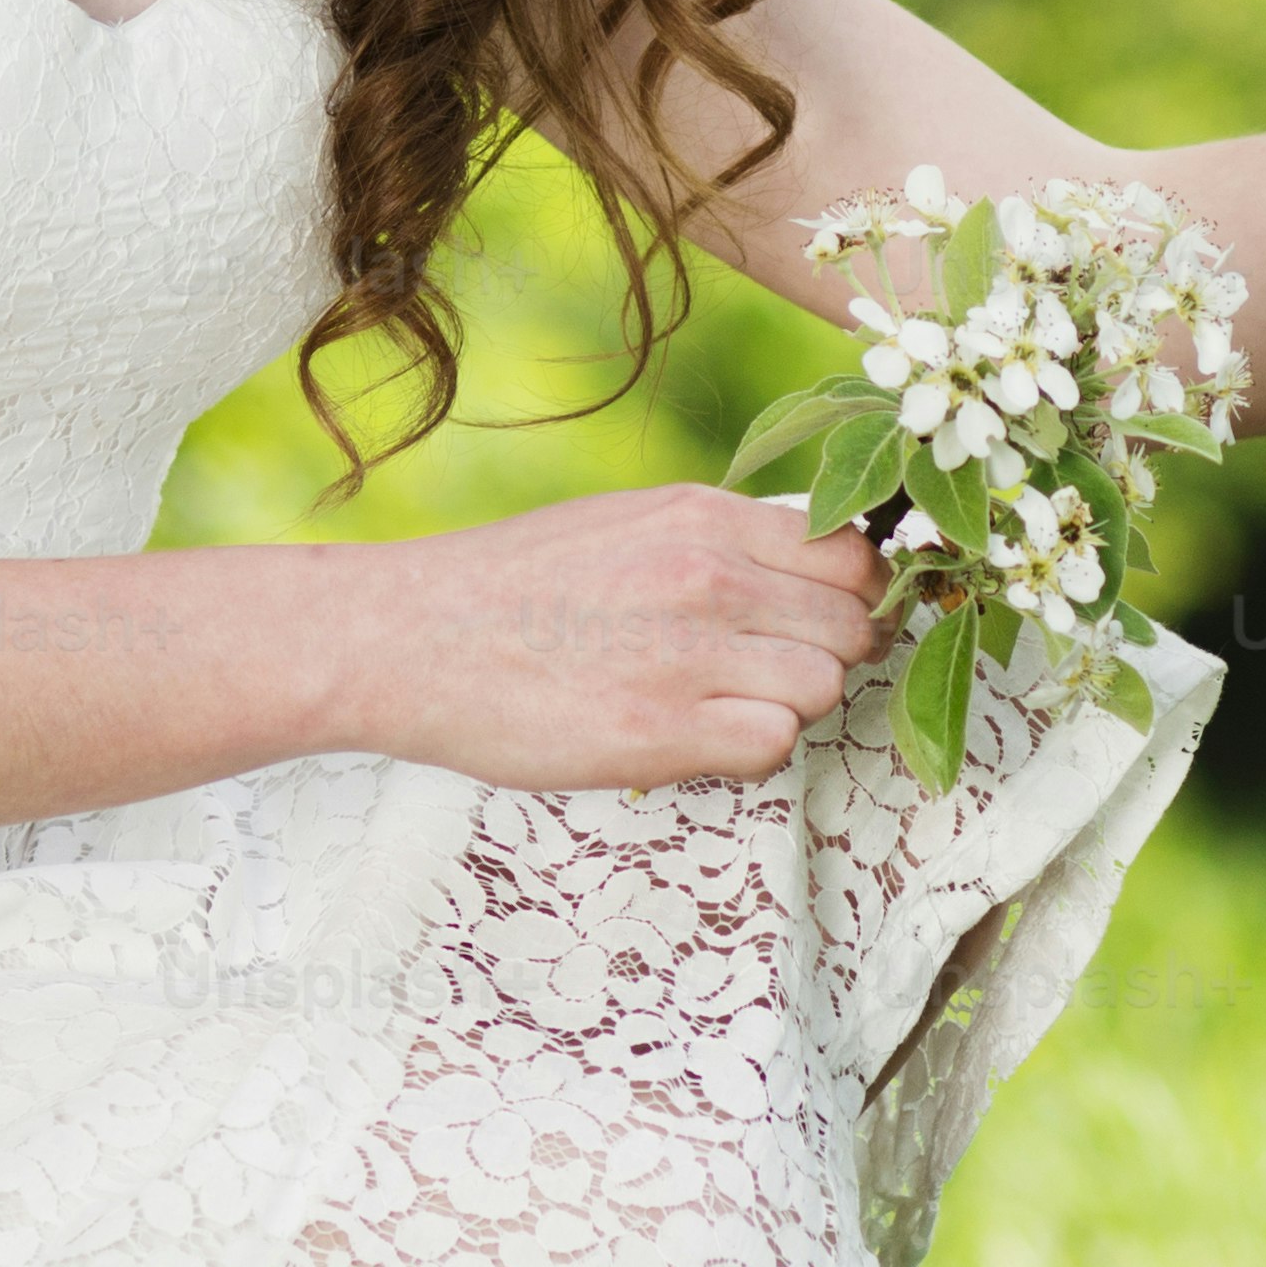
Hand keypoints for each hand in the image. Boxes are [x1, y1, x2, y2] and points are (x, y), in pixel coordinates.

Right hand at [340, 485, 891, 791]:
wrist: (410, 638)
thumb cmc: (514, 585)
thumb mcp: (625, 521)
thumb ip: (720, 538)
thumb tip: (811, 565)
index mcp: (702, 515)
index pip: (850, 555)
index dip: (855, 598)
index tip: (829, 622)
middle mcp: (707, 575)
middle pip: (851, 625)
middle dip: (832, 656)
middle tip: (774, 674)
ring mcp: (688, 654)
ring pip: (823, 688)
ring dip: (791, 706)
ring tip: (724, 706)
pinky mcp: (661, 731)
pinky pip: (774, 745)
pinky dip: (754, 751)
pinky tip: (700, 740)